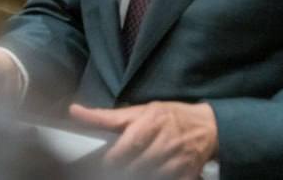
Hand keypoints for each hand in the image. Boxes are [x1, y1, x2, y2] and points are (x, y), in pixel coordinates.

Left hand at [70, 101, 216, 178]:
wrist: (208, 127)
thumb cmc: (168, 116)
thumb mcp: (140, 110)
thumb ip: (107, 116)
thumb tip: (74, 111)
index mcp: (150, 123)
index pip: (127, 146)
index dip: (112, 159)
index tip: (101, 164)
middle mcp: (164, 143)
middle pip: (136, 165)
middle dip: (121, 170)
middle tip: (110, 171)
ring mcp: (177, 161)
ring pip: (150, 176)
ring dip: (137, 176)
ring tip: (125, 173)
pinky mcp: (187, 175)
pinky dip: (156, 179)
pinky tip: (148, 174)